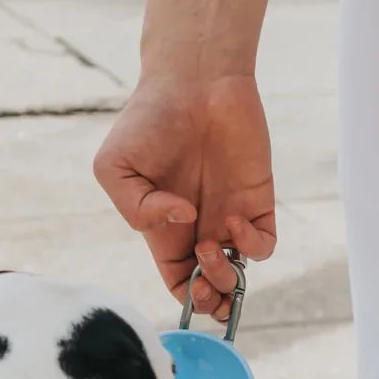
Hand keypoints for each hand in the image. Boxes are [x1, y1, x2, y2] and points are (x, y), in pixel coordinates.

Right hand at [93, 73, 276, 320]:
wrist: (192, 80)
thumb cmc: (148, 118)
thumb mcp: (114, 167)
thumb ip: (135, 209)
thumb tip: (184, 222)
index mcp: (165, 230)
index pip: (179, 282)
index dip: (186, 297)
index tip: (189, 285)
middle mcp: (199, 230)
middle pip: (211, 288)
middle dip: (210, 299)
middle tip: (203, 274)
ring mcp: (229, 218)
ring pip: (239, 274)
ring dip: (227, 278)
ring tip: (211, 247)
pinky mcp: (257, 203)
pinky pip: (264, 245)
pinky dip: (252, 245)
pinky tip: (234, 220)